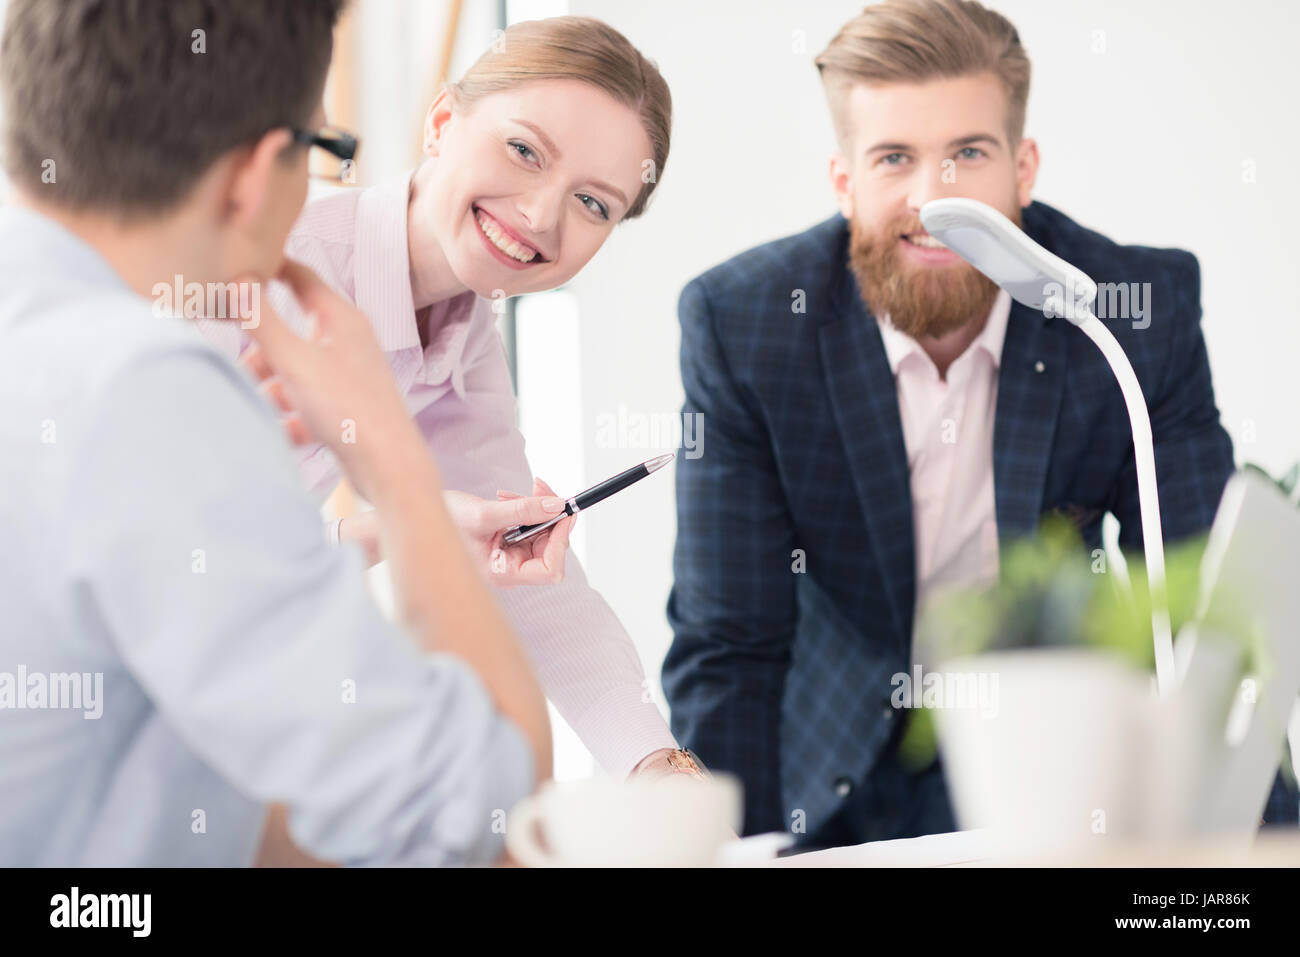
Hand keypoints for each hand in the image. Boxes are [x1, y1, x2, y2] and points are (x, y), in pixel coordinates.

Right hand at [239, 259, 432, 502]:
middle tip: (243, 364)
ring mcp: (349, 376)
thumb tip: (238, 280)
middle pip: (292, 329)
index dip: (269, 268)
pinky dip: (291, 414)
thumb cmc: (349, 410)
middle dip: (263, 347)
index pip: (300, 277)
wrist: (388, 467)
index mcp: (341, 320)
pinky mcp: (347, 408)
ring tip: (261, 402)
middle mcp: (349, 342)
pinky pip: (307, 403)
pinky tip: (285, 431)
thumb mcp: (295, 362)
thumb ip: (262, 322)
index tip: (234, 269)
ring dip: (273, 384)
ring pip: (296, 369)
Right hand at [447, 477, 573, 586]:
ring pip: (542, 535)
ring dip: (535, 509)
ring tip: (510, 495)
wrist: (421, 516)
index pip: (549, 570)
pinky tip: (506, 499)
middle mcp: (509, 569)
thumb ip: (523, 511)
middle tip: (541, 488)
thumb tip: (556, 507)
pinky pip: (530, 527)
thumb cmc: (442, 523)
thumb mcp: (484, 514)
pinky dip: (524, 509)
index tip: (563, 512)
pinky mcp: (507, 543)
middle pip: (551, 549)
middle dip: (550, 517)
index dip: (560, 541)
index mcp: (503, 573)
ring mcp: (510, 556)